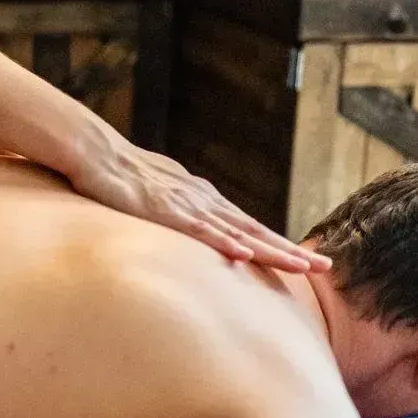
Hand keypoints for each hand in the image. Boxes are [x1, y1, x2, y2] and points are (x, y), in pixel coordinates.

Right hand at [71, 139, 331, 273]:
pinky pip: (199, 230)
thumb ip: (176, 212)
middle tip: (325, 267)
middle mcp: (203, 201)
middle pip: (254, 230)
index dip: (277, 245)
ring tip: (300, 266)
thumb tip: (188, 228)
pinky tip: (244, 255)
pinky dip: (223, 242)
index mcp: (202, 200)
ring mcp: (186, 205)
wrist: (93, 150)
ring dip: (270, 250)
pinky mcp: (164, 210)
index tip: (306, 262)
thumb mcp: (156, 198)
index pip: (248, 227)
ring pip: (237, 232)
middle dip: (289, 250)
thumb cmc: (119, 174)